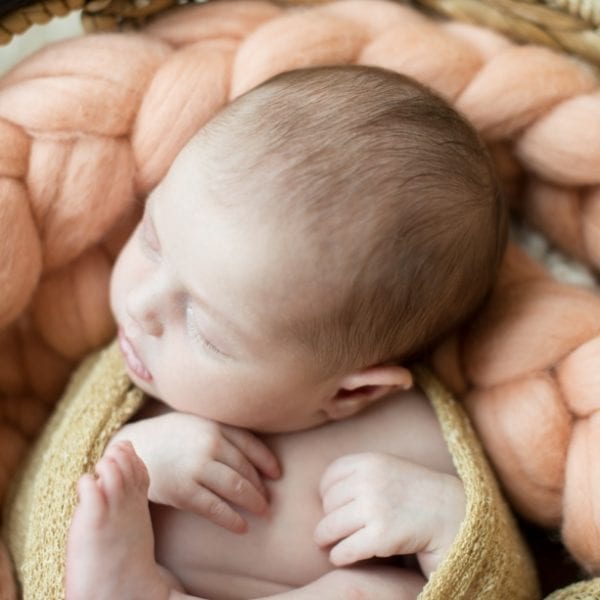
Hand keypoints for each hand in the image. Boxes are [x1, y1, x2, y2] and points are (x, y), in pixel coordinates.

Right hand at [108, 411, 279, 532]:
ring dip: (253, 502)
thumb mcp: (197, 421)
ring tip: (262, 512)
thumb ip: (222, 431)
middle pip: (245, 468)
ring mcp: (196, 467)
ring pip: (235, 487)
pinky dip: (232, 519)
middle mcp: (209, 444)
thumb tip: (254, 453)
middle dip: (260, 487)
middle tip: (269, 500)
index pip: (251, 444)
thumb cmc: (170, 435)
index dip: (267, 461)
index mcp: (214, 425)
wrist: (133, 448)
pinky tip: (241, 526)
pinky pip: (215, 508)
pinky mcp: (183, 490)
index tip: (277, 474)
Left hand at [313, 452, 464, 577]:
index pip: (329, 478)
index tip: (333, 507)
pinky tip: (344, 557)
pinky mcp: (381, 537)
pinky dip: (339, 557)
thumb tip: (322, 492)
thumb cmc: (419, 495)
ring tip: (333, 545)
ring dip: (327, 541)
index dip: (326, 495)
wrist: (457, 515)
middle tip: (335, 531)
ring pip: (329, 528)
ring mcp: (375, 508)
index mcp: (371, 461)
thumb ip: (362, 473)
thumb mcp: (390, 469)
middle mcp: (370, 480)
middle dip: (329, 519)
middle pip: (328, 505)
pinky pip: (343, 550)